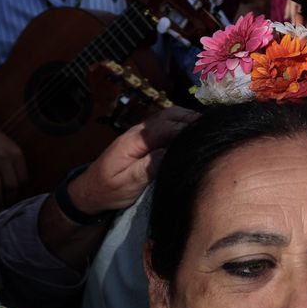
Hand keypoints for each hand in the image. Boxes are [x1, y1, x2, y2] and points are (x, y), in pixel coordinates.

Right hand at [0, 113, 27, 208]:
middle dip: (9, 199)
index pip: (23, 179)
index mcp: (16, 154)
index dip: (21, 192)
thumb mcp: (9, 147)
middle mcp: (4, 158)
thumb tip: (19, 184)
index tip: (17, 199)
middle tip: (6, 207)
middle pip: (10, 185)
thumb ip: (14, 163)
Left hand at [67, 107, 199, 215]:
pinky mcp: (147, 138)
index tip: (208, 134)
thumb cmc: (108, 190)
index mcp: (135, 140)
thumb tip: (170, 153)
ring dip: (189, 119)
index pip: (166, 128)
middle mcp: (140, 131)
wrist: (90, 191)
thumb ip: (147, 168)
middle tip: (216, 129)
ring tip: (210, 129)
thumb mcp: (126, 184)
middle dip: (193, 120)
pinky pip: (168, 124)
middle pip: (171, 116)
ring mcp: (143, 132)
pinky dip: (183, 124)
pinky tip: (196, 132)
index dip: (187, 129)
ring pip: (170, 116)